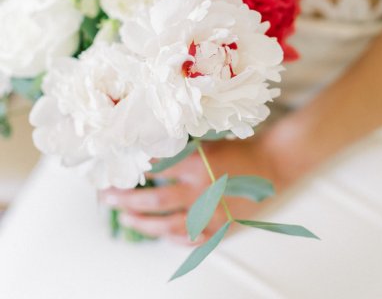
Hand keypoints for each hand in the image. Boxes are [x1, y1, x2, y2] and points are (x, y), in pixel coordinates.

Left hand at [100, 134, 281, 243]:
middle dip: (125, 199)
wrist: (273, 166)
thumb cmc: (241, 151)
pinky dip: (172, 238)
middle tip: (106, 197)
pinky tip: (160, 234)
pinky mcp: (220, 229)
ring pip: (167, 225)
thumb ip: (182, 153)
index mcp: (197, 167)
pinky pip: (190, 240)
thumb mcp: (209, 145)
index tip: (115, 170)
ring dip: (142, 222)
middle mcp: (200, 193)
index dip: (133, 171)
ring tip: (124, 217)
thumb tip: (151, 156)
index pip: (155, 170)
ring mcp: (210, 215)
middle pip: (154, 201)